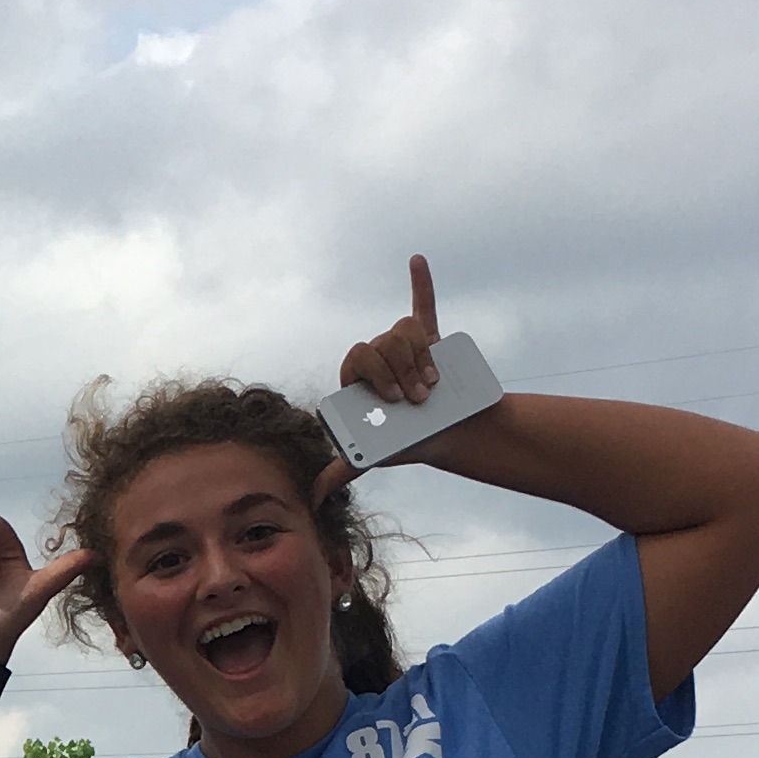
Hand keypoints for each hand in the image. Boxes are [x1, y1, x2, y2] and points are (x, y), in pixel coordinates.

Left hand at [315, 254, 443, 499]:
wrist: (445, 434)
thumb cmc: (405, 443)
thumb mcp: (371, 458)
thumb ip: (341, 471)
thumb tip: (312, 496)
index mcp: (358, 377)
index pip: (356, 359)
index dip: (374, 374)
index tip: (392, 399)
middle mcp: (378, 357)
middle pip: (382, 344)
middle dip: (400, 370)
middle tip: (417, 400)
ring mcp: (404, 345)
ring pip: (405, 331)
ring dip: (419, 355)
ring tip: (432, 386)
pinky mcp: (431, 337)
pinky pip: (423, 303)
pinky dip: (421, 282)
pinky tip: (416, 261)